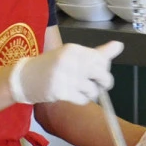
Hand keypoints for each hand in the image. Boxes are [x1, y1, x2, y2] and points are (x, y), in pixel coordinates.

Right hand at [8, 41, 123, 104]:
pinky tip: (73, 95)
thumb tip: (119, 45)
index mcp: (74, 49)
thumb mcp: (73, 55)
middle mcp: (69, 61)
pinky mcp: (60, 92)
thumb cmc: (52, 65)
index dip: (104, 69)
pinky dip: (81, 99)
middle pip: (102, 75)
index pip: (102, 60)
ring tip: (80, 89)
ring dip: (90, 93)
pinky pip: (82, 99)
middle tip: (97, 84)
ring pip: (93, 90)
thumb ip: (96, 53)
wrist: (25, 77)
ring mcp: (64, 77)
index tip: (97, 72)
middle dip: (104, 82)